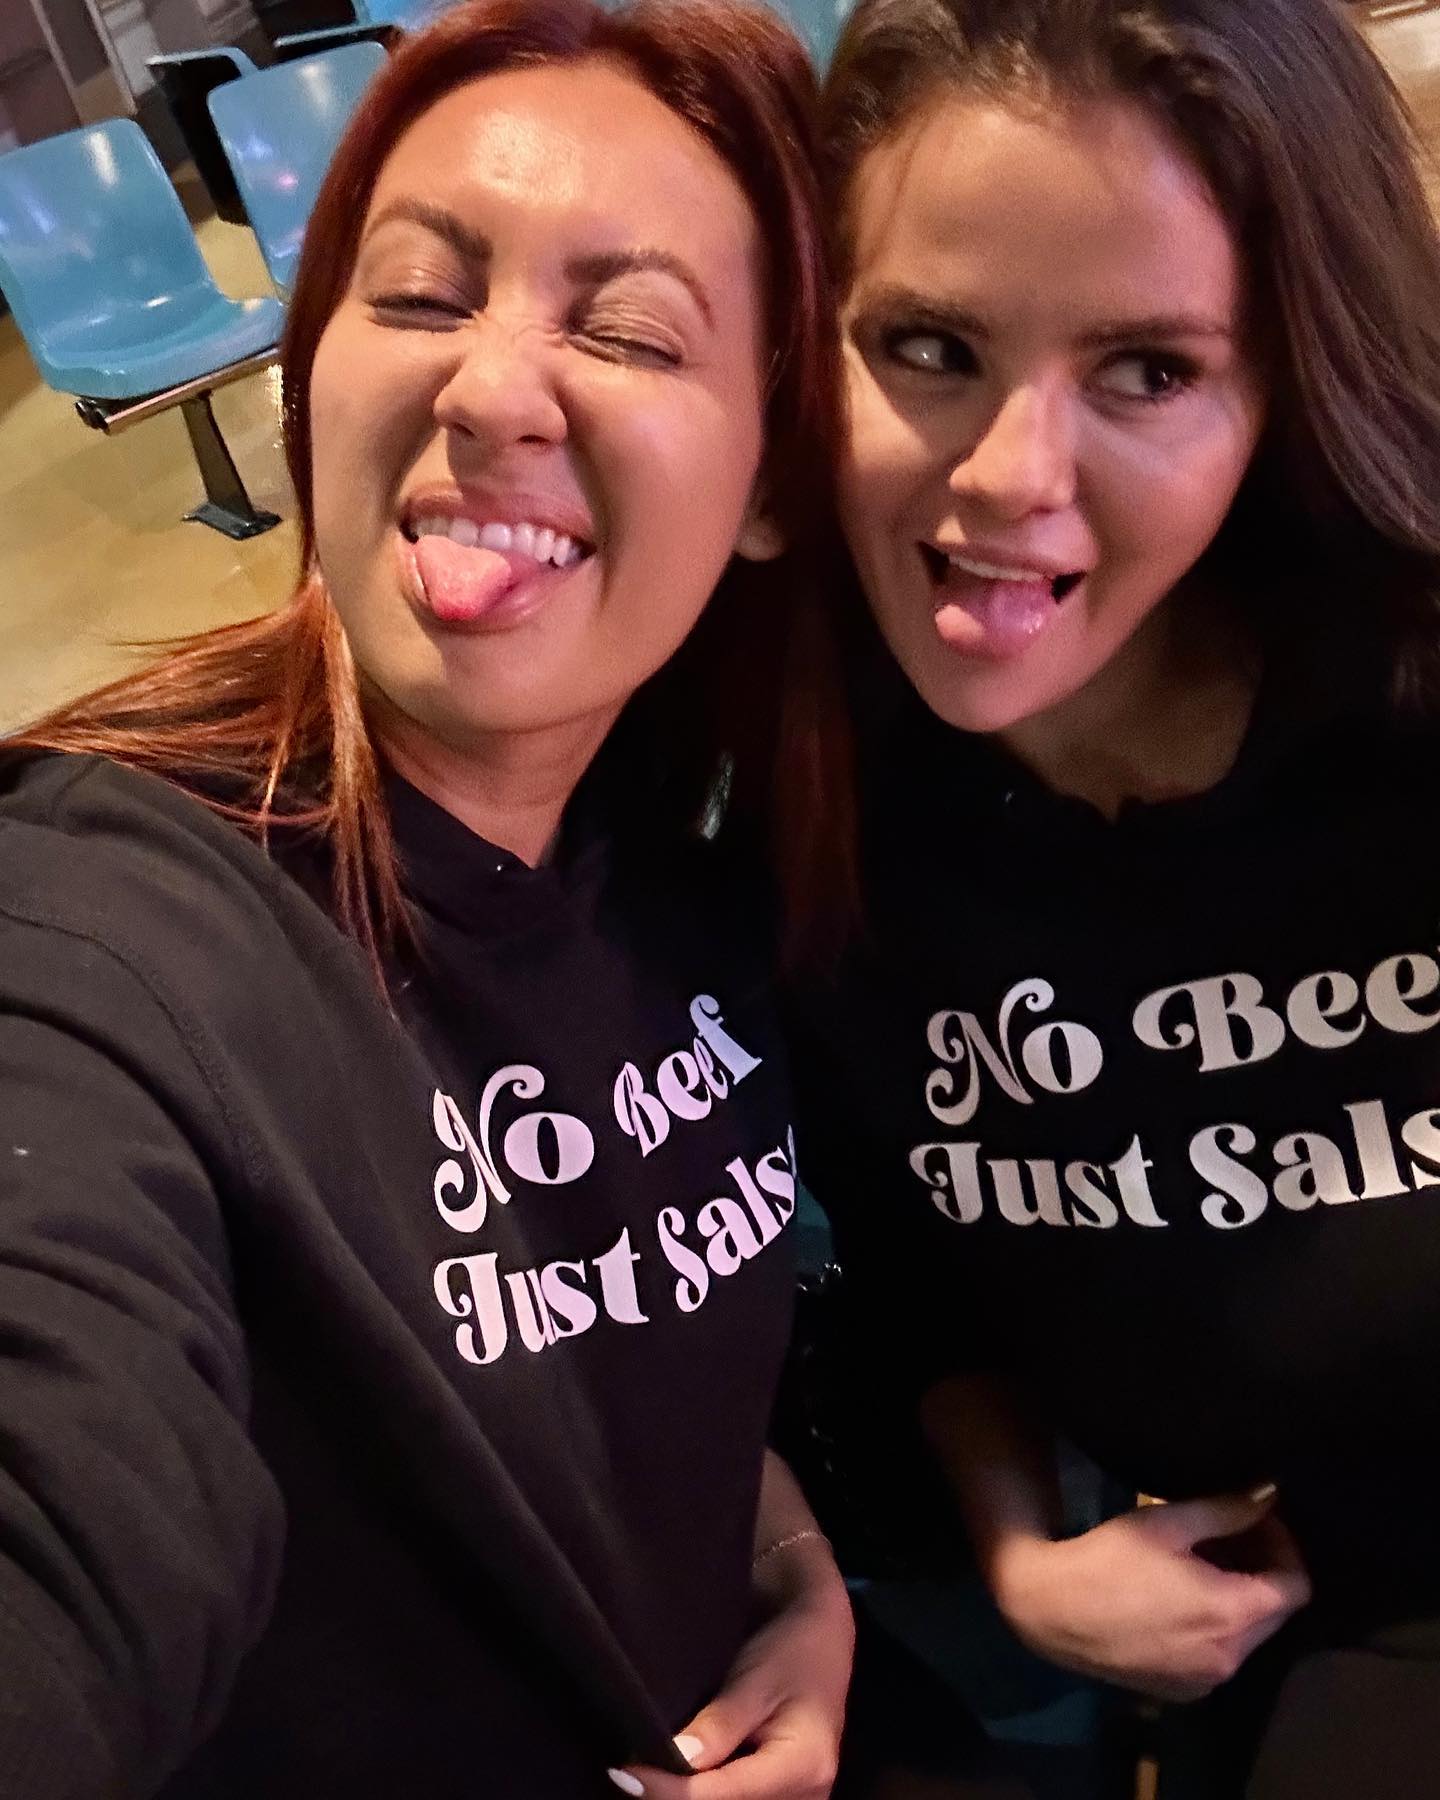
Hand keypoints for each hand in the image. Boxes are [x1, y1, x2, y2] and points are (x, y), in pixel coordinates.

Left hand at [611, 1539, 852, 1797]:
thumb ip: (720, 1724)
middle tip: (628, 1776)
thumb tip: (676, 1760)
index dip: (671, 1791)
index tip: (625, 1774)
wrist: (822, 1644)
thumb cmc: (790, 1651)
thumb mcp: (754, 1680)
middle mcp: (806, 1798)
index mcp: (804, 1766)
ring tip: (646, 1778)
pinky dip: (703, 1797)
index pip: (726, 1794)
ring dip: (686, 1799)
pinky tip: (672, 1783)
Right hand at [989, 1488, 1310, 1703]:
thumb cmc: (1108, 1560)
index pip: (1295, 1586)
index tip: (1256, 1519)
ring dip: (1238, 1598)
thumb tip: (1270, 1493)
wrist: (1050, 1611)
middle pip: (1274, 1613)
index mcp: (1231, 1616)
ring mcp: (1205, 1681)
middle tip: (1229, 1534)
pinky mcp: (1182, 1691)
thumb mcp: (1166, 1523)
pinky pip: (1219, 1656)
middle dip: (1262, 1569)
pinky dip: (1214, 1627)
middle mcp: (1229, 1659)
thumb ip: (1226, 1509)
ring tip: (1202, 1563)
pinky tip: (1179, 1600)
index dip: (1285, 1546)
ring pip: (1247, 1636)